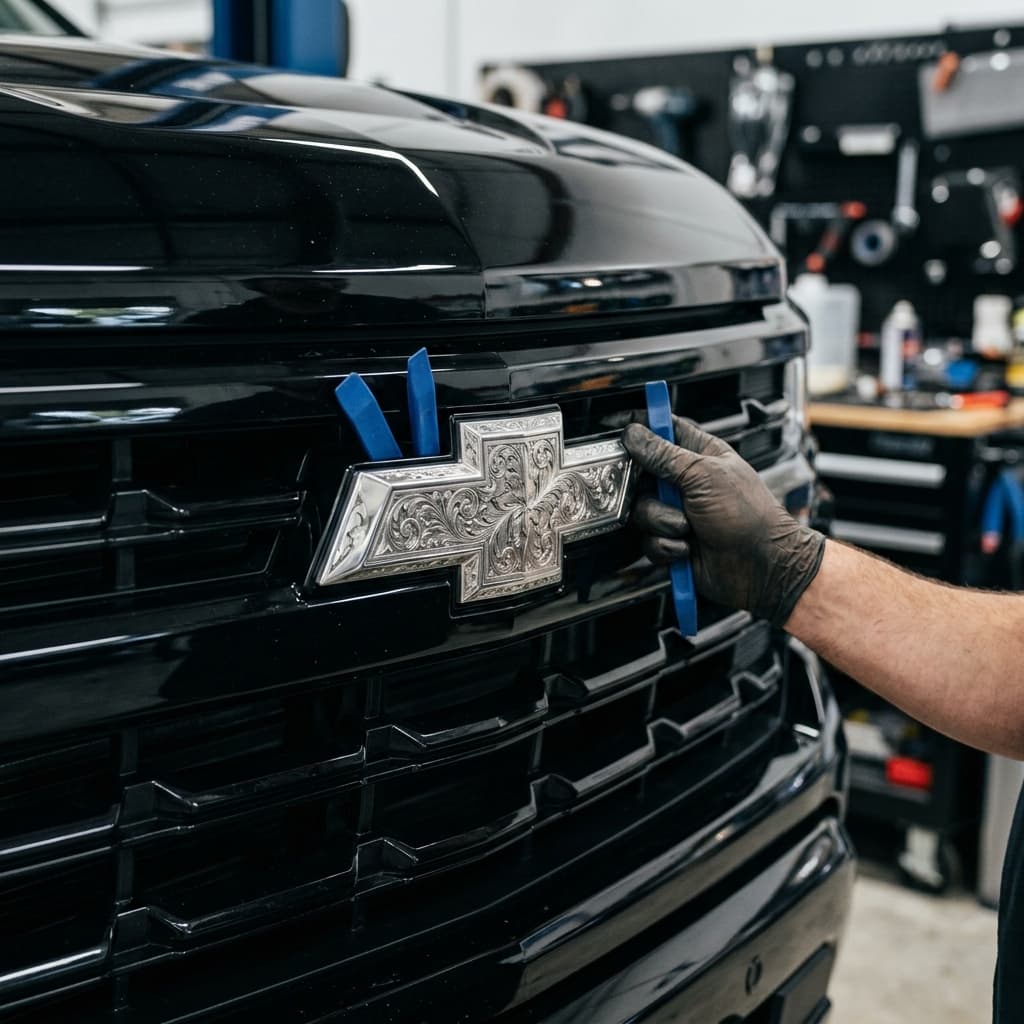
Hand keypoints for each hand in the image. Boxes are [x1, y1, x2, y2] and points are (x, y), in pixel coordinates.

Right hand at [622, 417, 824, 626]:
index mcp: (699, 455)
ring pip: (641, 511)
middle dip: (646, 488)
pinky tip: (686, 547)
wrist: (762, 567)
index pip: (662, 430)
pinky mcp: (672, 541)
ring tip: (686, 527)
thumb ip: (664, 455)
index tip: (618, 428)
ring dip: (661, 521)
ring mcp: (677, 512)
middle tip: (662, 493)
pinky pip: (648, 541)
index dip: (639, 426)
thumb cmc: (750, 516)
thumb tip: (635, 434)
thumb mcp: (705, 476)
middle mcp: (685, 482)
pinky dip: (666, 546)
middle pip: (641, 474)